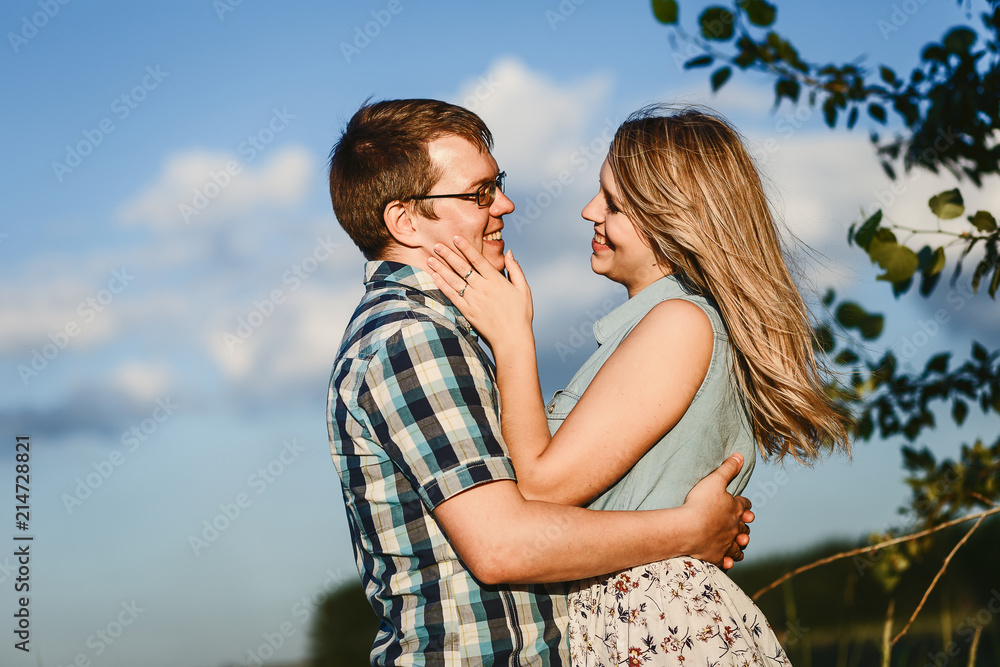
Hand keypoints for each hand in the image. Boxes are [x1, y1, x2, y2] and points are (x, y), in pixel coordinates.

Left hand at [427, 236, 533, 350]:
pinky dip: (442, 286)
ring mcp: (474, 300)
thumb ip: (515, 269)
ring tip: (430, 259)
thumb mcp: (524, 289)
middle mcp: (483, 288)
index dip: (466, 247)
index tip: (456, 238)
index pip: (478, 259)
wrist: (512, 339)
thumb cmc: (521, 314)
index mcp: (496, 281)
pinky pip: (452, 296)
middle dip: (448, 255)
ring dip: (441, 269)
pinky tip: (434, 277)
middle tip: (437, 245)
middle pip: (462, 268)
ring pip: (454, 280)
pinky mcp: (467, 312)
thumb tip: (509, 252)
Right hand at [680, 453, 753, 569]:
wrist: (689, 529)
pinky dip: (729, 561)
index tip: (745, 507)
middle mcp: (734, 527)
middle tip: (745, 528)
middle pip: (743, 527)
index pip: (744, 506)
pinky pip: (725, 560)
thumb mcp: (714, 480)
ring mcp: (726, 543)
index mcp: (734, 509)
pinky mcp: (716, 555)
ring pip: (738, 546)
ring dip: (740, 545)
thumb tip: (741, 455)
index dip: (745, 506)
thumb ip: (728, 468)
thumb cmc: (700, 503)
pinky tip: (729, 562)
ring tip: (740, 545)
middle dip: (744, 526)